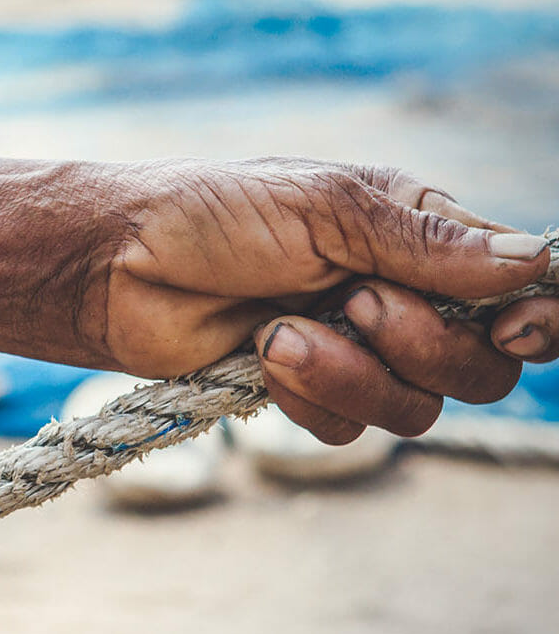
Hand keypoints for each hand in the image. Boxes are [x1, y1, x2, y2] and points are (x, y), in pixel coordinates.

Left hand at [82, 157, 557, 443]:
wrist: (117, 265)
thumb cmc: (210, 212)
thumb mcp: (321, 206)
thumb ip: (423, 240)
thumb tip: (535, 261)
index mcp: (412, 234)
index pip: (515, 286)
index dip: (535, 316)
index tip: (513, 327)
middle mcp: (395, 294)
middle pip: (479, 365)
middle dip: (422, 344)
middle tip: (351, 301)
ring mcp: (351, 350)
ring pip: (415, 407)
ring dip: (351, 372)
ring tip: (279, 330)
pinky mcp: (303, 392)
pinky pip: (347, 428)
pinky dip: (308, 395)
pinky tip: (258, 356)